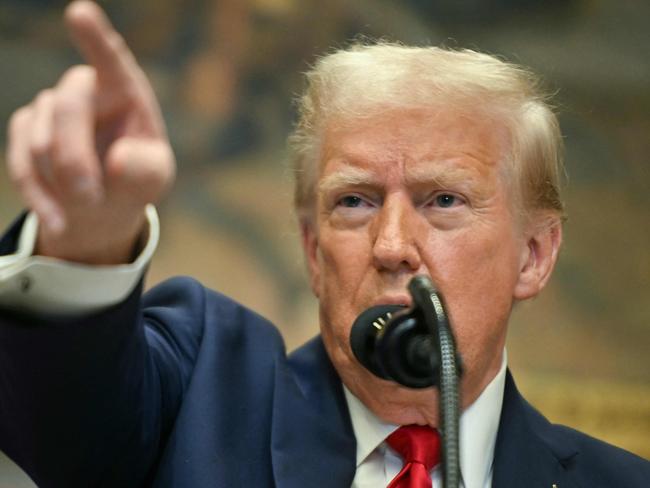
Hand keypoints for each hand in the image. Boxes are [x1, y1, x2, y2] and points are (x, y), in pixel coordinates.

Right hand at [6, 1, 174, 264]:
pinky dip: (42, 198)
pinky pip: (22, 166)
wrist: (106, 198)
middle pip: (68, 108)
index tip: (80, 13)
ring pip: (40, 142)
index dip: (96, 38)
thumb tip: (117, 162)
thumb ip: (146, 169)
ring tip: (90, 206)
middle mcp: (83, 89)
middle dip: (75, 157)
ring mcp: (48, 108)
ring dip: (64, 183)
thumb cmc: (137, 176)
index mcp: (124, 90)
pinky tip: (60, 222)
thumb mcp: (154, 176)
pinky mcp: (23, 132)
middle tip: (91, 197)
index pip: (111, 60)